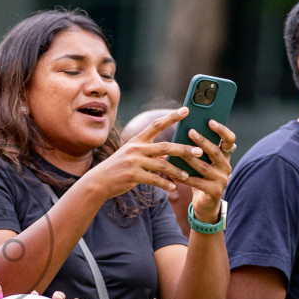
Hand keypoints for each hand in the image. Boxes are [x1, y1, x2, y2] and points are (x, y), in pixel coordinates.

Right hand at [79, 108, 200, 200]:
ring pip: (162, 164)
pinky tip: (173, 188)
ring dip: (177, 171)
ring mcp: (134, 162)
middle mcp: (136, 148)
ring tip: (187, 176)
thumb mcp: (132, 155)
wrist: (99, 181)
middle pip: (165, 146)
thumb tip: (167, 154)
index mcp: (137, 140)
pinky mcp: (133, 176)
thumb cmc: (118, 168)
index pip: (156, 124)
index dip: (172, 117)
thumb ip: (149, 153)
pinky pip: (154, 179)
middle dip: (183, 149)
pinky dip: (165, 184)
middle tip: (199, 151)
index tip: (186, 110)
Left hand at [184, 120, 235, 222]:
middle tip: (190, 131)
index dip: (222, 130)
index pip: (229, 140)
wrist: (206, 204)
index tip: (210, 121)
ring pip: (203, 166)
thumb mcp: (202, 162)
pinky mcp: (214, 191)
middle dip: (202, 141)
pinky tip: (173, 173)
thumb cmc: (201, 178)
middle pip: (215, 151)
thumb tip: (183, 131)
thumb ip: (197, 150)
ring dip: (189, 158)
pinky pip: (197, 182)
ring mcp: (221, 180)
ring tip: (177, 150)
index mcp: (224, 156)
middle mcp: (226, 166)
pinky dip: (184, 177)